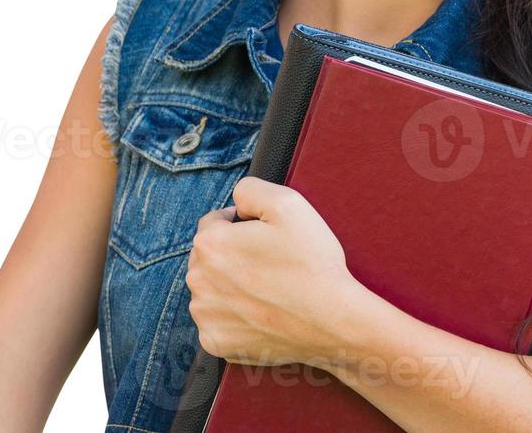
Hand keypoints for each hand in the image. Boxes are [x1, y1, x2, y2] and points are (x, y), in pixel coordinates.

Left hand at [185, 175, 359, 368]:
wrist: (333, 320)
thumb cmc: (312, 262)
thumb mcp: (287, 203)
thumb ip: (249, 189)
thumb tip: (235, 202)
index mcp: (210, 244)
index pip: (213, 223)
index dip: (240, 224)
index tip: (265, 238)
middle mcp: (198, 281)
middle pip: (208, 257)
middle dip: (232, 255)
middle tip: (269, 263)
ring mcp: (206, 316)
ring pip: (211, 288)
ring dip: (229, 285)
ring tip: (266, 288)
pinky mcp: (216, 342)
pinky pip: (217, 320)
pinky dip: (233, 316)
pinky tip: (260, 311)